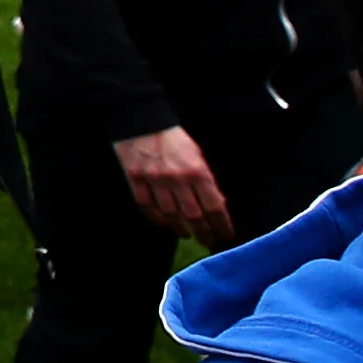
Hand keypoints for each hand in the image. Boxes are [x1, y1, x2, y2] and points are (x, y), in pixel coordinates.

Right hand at [115, 126, 230, 242]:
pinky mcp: (136, 180)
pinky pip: (147, 206)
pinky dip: (156, 218)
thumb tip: (217, 202)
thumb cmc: (173, 138)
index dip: (222, 224)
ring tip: (187, 234)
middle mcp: (177, 179)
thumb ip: (206, 179)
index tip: (226, 234)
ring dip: (181, 228)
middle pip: (194, 215)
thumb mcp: (197, 155)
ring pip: (171, 214)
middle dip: (204, 232)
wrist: (141, 121)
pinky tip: (163, 223)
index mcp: (197, 171)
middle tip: (208, 241)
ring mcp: (155, 181)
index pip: (214, 206)